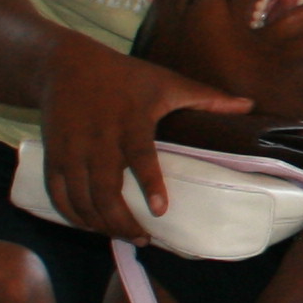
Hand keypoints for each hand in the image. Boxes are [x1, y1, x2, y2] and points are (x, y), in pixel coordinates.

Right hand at [41, 34, 247, 239]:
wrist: (64, 65)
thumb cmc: (124, 75)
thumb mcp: (166, 81)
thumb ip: (207, 98)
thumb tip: (249, 106)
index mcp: (130, 120)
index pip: (140, 156)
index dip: (150, 184)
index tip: (161, 211)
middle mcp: (98, 138)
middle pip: (105, 190)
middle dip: (122, 221)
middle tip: (143, 238)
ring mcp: (72, 149)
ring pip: (81, 199)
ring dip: (100, 224)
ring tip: (124, 236)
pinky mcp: (53, 156)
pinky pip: (58, 194)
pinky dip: (73, 215)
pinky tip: (92, 226)